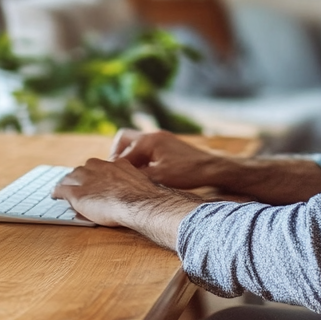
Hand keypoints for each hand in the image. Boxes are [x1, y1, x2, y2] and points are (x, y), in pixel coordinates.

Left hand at [52, 157, 201, 248]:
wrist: (140, 203)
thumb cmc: (147, 198)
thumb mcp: (144, 185)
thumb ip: (137, 185)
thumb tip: (142, 193)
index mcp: (117, 165)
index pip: (101, 165)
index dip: (96, 174)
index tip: (95, 180)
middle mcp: (100, 167)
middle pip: (84, 168)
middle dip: (80, 176)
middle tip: (78, 185)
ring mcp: (87, 178)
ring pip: (71, 176)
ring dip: (68, 182)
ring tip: (63, 189)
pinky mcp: (77, 192)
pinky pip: (61, 188)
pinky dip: (57, 192)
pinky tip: (55, 195)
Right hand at [111, 129, 225, 189]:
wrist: (212, 168)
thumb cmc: (187, 172)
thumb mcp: (159, 178)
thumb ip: (138, 178)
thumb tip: (119, 183)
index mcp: (148, 141)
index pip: (122, 154)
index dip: (113, 169)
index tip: (109, 181)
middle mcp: (153, 136)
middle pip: (124, 140)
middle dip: (117, 155)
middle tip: (115, 173)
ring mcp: (161, 139)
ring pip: (135, 144)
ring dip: (130, 158)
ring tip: (128, 175)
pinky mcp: (168, 146)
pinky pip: (147, 149)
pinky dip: (141, 159)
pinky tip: (145, 174)